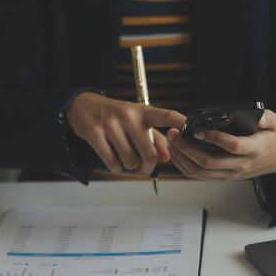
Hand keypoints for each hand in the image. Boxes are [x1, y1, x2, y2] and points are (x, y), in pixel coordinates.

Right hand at [66, 92, 185, 175]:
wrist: (82, 106)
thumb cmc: (116, 115)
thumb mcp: (137, 120)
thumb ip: (155, 139)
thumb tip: (167, 158)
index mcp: (143, 111)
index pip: (167, 115)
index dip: (182, 124)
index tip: (193, 132)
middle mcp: (129, 116)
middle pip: (149, 153)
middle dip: (148, 167)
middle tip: (144, 169)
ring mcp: (111, 124)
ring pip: (130, 161)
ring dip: (130, 167)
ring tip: (125, 159)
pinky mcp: (95, 134)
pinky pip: (112, 163)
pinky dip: (116, 168)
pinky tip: (114, 160)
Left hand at [167, 109, 275, 179]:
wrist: (272, 158)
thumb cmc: (269, 137)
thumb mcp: (275, 123)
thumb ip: (268, 118)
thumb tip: (258, 117)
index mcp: (254, 149)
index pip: (233, 146)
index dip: (215, 138)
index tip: (198, 130)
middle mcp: (240, 164)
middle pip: (209, 162)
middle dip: (188, 148)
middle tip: (175, 134)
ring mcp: (230, 173)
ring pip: (200, 172)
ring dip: (182, 157)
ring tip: (172, 141)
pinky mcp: (221, 176)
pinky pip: (198, 175)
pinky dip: (184, 165)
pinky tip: (176, 152)